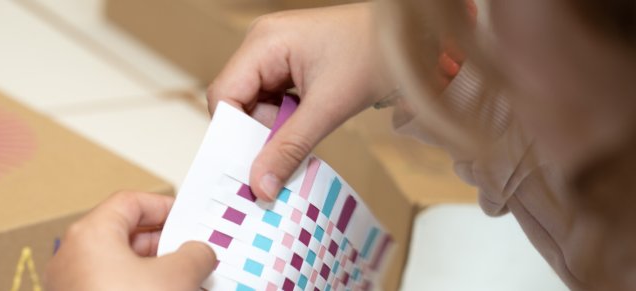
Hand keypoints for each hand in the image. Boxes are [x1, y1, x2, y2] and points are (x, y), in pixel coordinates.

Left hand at [45, 192, 216, 290]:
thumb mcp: (177, 277)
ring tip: (191, 284)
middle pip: (125, 237)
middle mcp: (74, 257)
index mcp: (91, 234)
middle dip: (166, 246)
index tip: (191, 218)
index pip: (130, 203)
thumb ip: (194, 255)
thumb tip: (200, 252)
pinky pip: (114, 290)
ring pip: (122, 269)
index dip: (164, 206)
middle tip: (198, 255)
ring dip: (158, 274)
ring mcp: (73, 288)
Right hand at [207, 3, 380, 200]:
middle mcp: (262, 43)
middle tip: (275, 160)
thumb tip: (261, 185)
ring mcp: (274, 53)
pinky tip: (305, 126)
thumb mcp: (328, 108)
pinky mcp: (288, 64)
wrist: (412, 37)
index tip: (245, 166)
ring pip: (254, 103)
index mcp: (264, 42)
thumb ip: (289, 148)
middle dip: (255, 132)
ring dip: (272, 128)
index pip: (224, 94)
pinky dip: (284, 120)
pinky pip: (272, 99)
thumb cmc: (374, 55)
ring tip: (301, 136)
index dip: (231, 132)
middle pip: (237, 100)